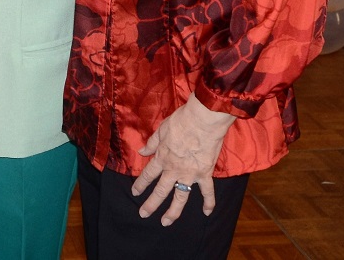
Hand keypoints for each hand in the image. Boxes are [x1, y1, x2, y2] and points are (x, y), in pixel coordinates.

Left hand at [131, 94, 235, 225]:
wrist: (202, 120)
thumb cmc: (181, 121)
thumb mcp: (161, 130)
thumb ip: (152, 143)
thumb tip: (141, 152)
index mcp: (162, 158)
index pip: (148, 174)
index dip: (140, 184)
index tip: (134, 192)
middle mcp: (174, 169)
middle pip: (160, 190)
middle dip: (151, 204)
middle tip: (143, 214)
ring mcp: (190, 174)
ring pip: (180, 197)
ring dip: (173, 211)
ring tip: (166, 222)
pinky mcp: (205, 174)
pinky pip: (207, 191)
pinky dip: (209, 202)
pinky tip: (207, 213)